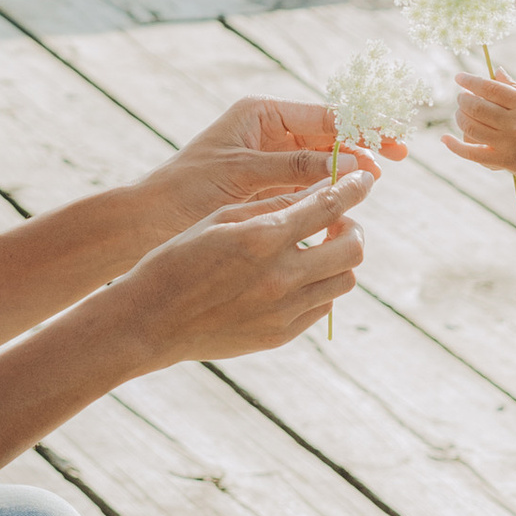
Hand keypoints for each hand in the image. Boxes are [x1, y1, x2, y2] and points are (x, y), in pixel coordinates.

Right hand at [115, 168, 372, 364]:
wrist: (152, 320)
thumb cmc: (179, 258)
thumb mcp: (221, 218)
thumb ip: (275, 204)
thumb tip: (319, 189)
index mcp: (263, 238)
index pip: (329, 206)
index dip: (353, 188)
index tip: (364, 179)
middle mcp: (281, 277)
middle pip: (352, 248)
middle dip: (352, 227)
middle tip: (336, 219)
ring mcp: (283, 311)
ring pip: (343, 280)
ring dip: (338, 259)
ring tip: (316, 248)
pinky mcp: (280, 335)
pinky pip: (321, 308)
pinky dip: (319, 287)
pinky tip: (296, 277)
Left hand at [125, 95, 385, 252]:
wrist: (147, 220)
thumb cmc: (186, 188)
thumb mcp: (243, 174)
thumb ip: (295, 169)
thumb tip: (349, 166)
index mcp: (261, 114)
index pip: (322, 115)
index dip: (359, 127)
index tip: (388, 141)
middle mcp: (269, 133)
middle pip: (328, 135)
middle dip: (362, 145)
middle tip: (399, 157)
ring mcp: (270, 162)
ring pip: (321, 162)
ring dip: (348, 170)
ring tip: (377, 181)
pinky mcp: (268, 189)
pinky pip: (307, 187)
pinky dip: (327, 193)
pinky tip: (348, 203)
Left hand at [446, 66, 515, 196]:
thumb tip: (494, 71)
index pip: (490, 89)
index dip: (470, 81)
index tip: (459, 77)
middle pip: (477, 107)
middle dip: (463, 99)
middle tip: (461, 96)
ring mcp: (508, 145)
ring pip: (470, 127)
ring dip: (460, 117)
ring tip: (462, 112)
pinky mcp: (503, 162)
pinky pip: (471, 153)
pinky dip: (455, 146)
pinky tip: (445, 138)